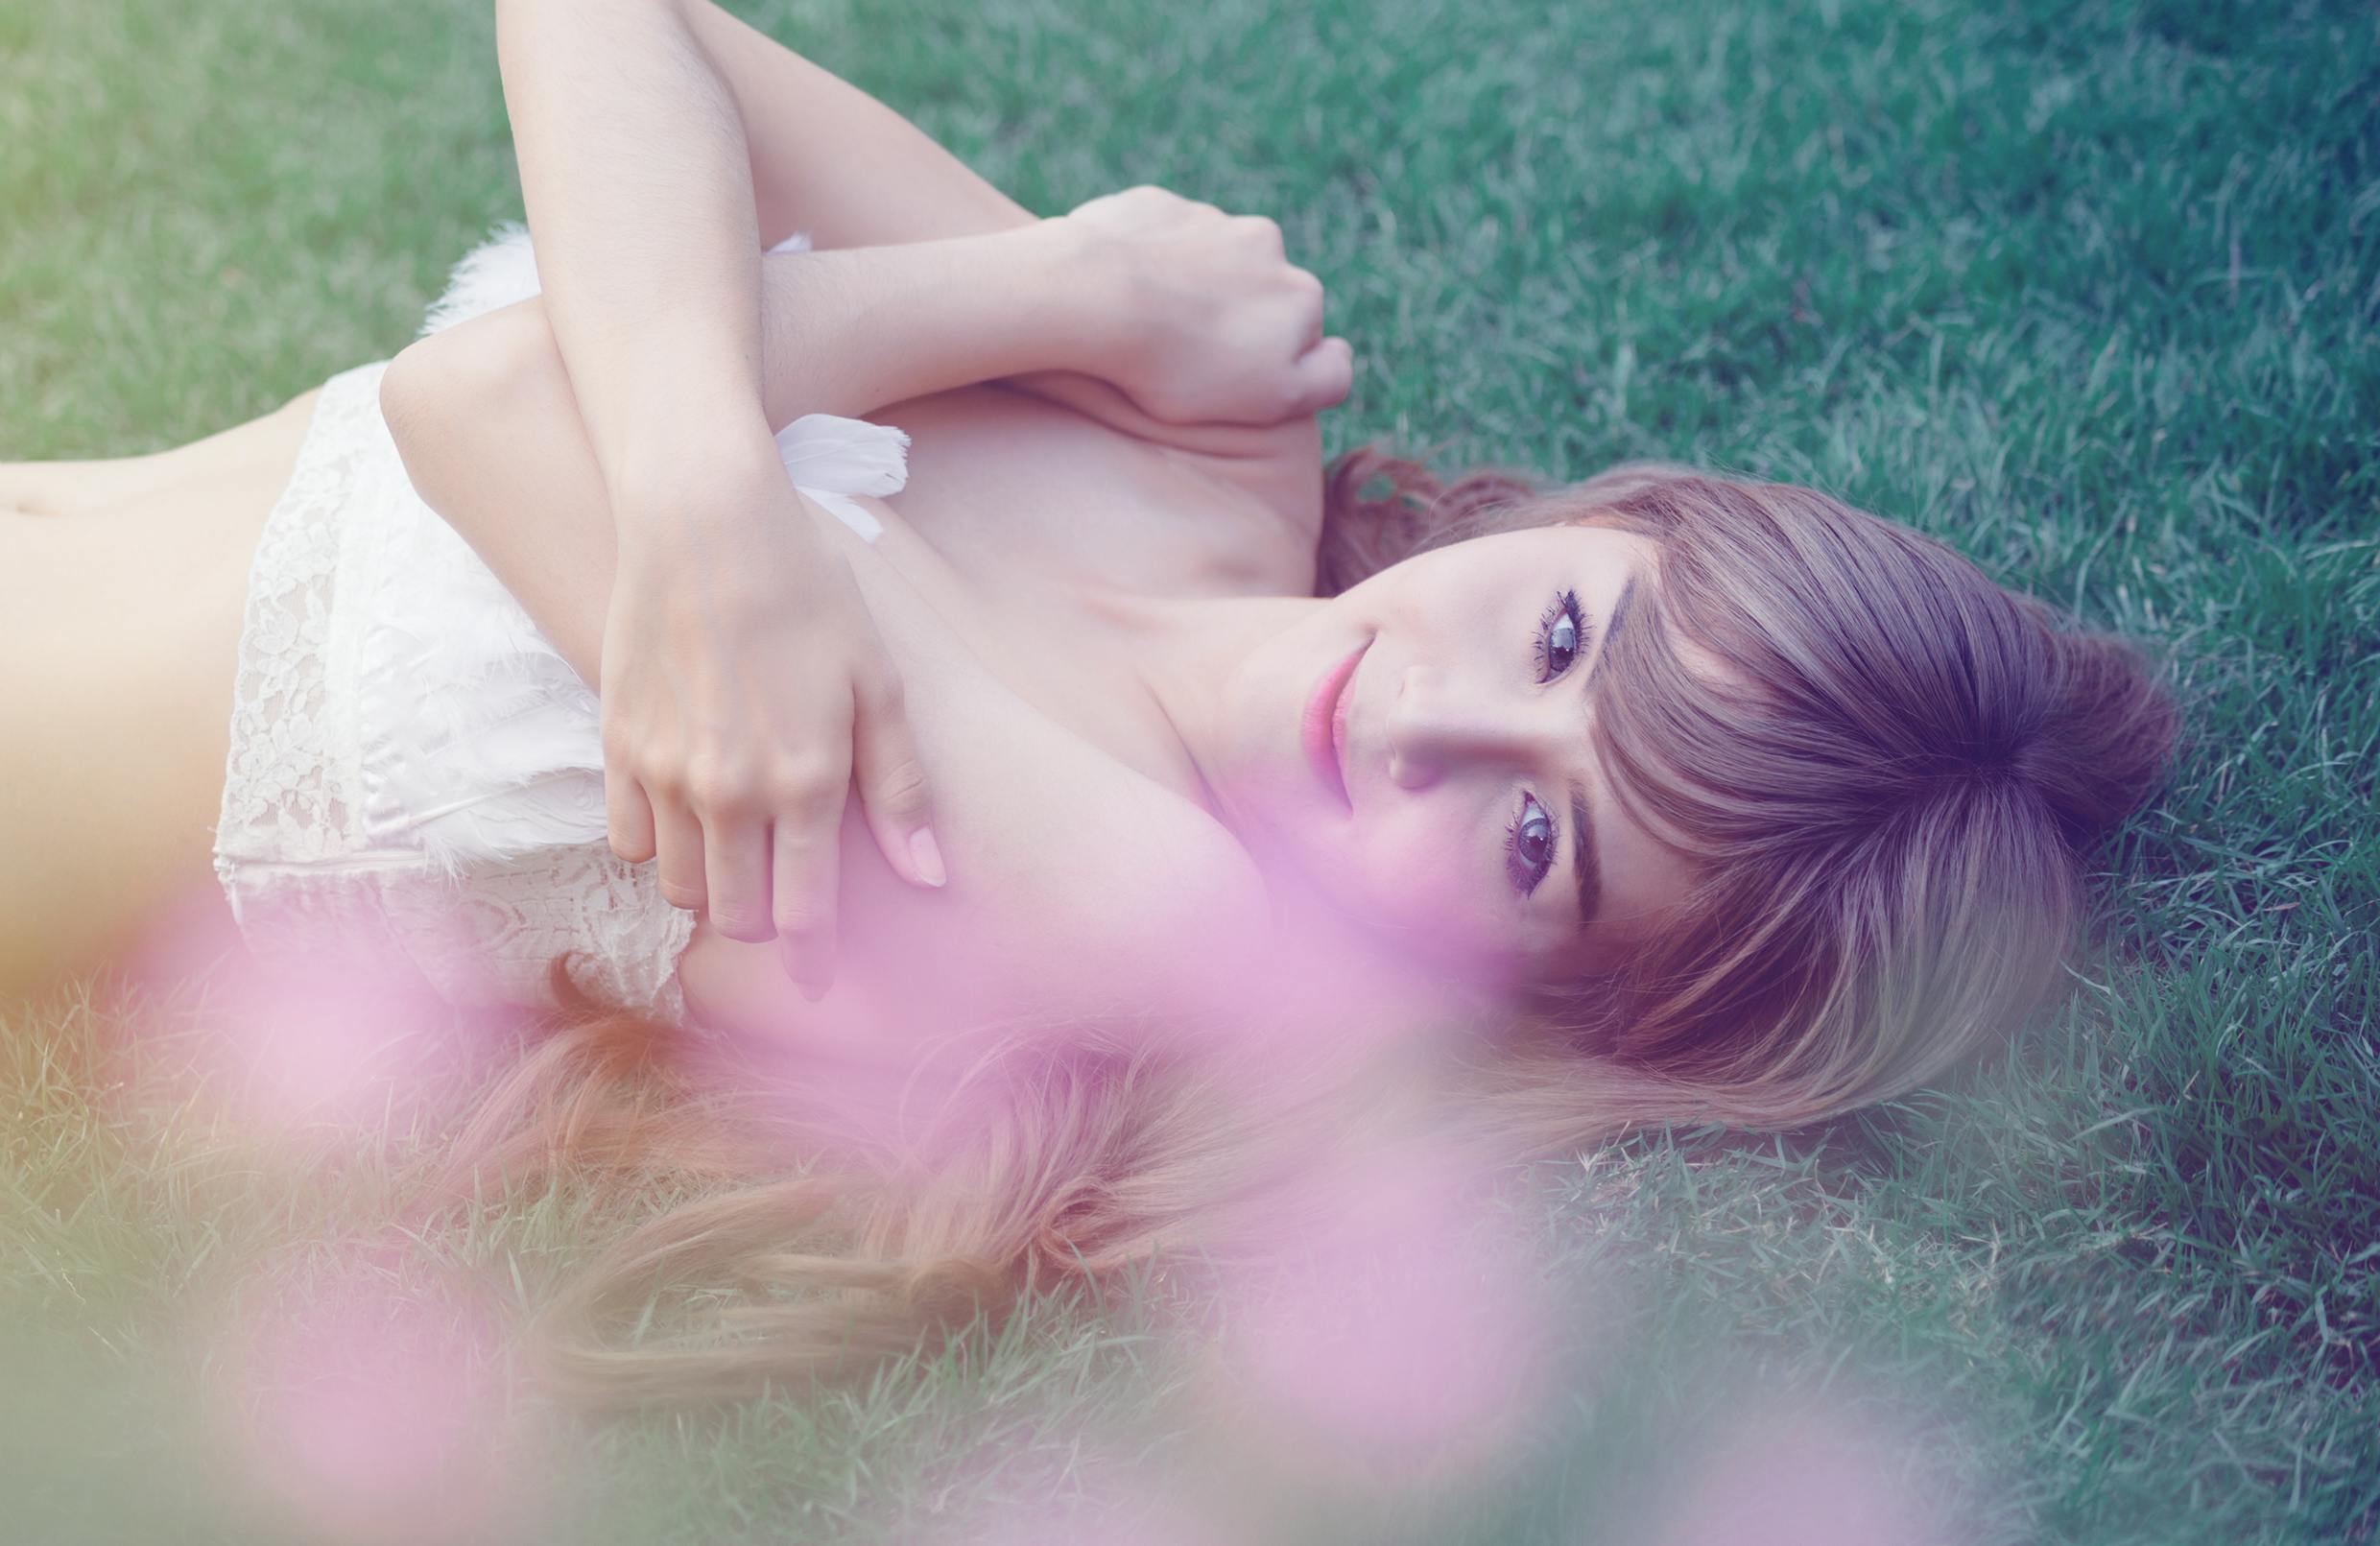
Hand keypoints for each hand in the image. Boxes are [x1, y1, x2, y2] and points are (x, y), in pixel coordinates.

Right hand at [601, 438, 944, 997]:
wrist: (705, 524)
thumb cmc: (810, 595)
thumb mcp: (878, 683)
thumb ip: (899, 788)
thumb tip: (927, 878)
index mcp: (803, 781)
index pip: (805, 912)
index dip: (814, 960)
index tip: (821, 986)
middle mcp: (727, 791)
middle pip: (735, 915)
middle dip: (761, 927)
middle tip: (780, 913)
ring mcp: (662, 772)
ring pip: (677, 886)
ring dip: (709, 889)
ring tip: (735, 862)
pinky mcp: (616, 746)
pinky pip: (626, 839)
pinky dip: (655, 846)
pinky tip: (684, 818)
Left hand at [1059, 185, 1354, 427]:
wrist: (1096, 295)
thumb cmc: (1178, 362)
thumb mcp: (1273, 397)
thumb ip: (1326, 377)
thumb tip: (1339, 351)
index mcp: (1299, 291)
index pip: (1294, 333)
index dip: (1258, 360)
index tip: (1217, 377)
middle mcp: (1265, 244)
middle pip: (1250, 292)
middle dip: (1223, 317)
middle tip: (1176, 353)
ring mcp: (1207, 218)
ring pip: (1201, 262)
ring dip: (1181, 287)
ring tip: (1140, 325)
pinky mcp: (1152, 204)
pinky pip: (1154, 238)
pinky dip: (1141, 262)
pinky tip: (1114, 293)